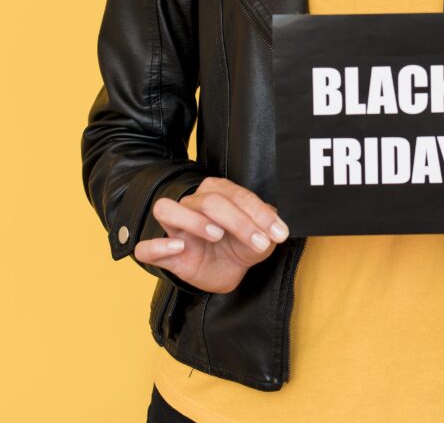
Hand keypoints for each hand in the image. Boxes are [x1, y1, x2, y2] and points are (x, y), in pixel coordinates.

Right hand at [133, 176, 290, 292]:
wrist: (225, 271)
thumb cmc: (239, 246)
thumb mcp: (260, 238)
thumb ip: (266, 227)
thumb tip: (275, 224)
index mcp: (217, 193)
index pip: (236, 194)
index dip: (259, 213)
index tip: (278, 233)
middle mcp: (193, 204)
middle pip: (208, 201)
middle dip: (238, 221)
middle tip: (258, 241)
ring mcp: (175, 229)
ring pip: (167, 209)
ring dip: (193, 220)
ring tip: (216, 235)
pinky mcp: (164, 254)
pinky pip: (145, 248)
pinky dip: (158, 246)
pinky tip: (179, 248)